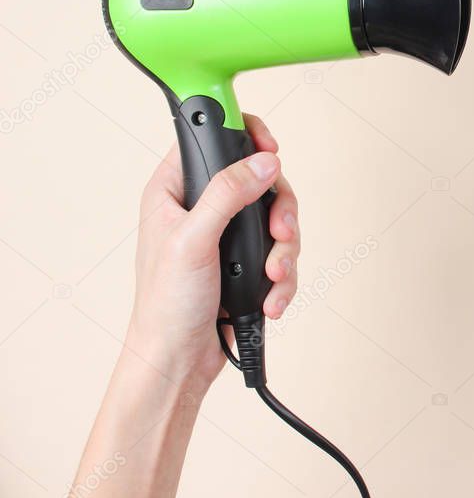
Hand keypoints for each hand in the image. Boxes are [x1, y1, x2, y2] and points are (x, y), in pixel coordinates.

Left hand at [125, 114, 300, 391]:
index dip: (247, 136)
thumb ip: (227, 194)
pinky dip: (283, 277)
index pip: (214, 140)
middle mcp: (203, 206)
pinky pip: (282, 253)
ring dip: (285, 250)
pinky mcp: (247, 262)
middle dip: (279, 210)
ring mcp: (228, 234)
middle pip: (262, 180)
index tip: (271, 149)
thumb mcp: (192, 241)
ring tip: (273, 277)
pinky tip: (271, 299)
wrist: (178, 361)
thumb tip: (264, 163)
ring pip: (278, 218)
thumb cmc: (165, 305)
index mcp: (175, 189)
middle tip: (281, 231)